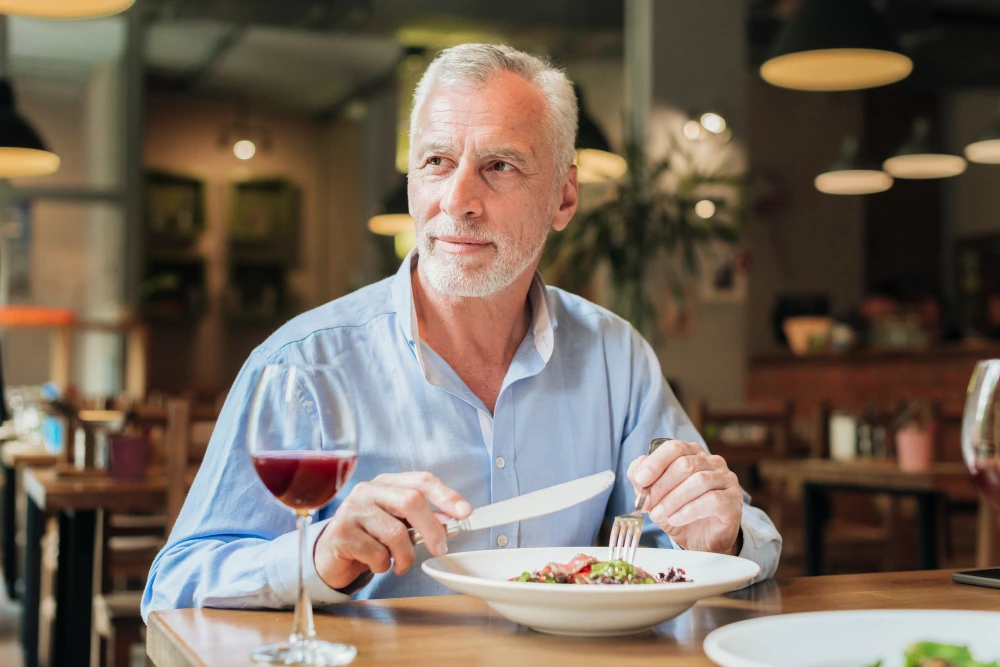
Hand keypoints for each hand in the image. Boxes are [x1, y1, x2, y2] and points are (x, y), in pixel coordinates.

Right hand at [313, 471, 471, 589]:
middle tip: (440, 549)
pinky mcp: (341, 533)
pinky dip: (383, 566)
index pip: (421, 480)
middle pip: (411, 501)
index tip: (465, 512)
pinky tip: (376, 564)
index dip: (446, 495)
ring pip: (396, 533)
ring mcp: (352, 510)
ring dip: (405, 556)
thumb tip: (453, 520)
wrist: (330, 556)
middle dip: (432, 528)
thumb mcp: (397, 524)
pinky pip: (377, 554)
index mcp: (386, 483)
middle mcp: (368, 491)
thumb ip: (422, 519)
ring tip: (399, 563)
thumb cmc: (370, 538)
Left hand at [627, 440, 742, 554]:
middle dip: (661, 486)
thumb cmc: (679, 512)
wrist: (702, 541)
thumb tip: (637, 466)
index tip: (640, 480)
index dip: (655, 462)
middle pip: (685, 464)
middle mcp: (712, 461)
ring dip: (673, 500)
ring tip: (658, 515)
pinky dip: (689, 510)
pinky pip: (712, 500)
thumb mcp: (655, 498)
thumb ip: (643, 482)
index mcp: (692, 453)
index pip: (674, 448)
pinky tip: (675, 519)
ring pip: (699, 481)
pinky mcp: (733, 499)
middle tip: (646, 505)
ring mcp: (726, 479)